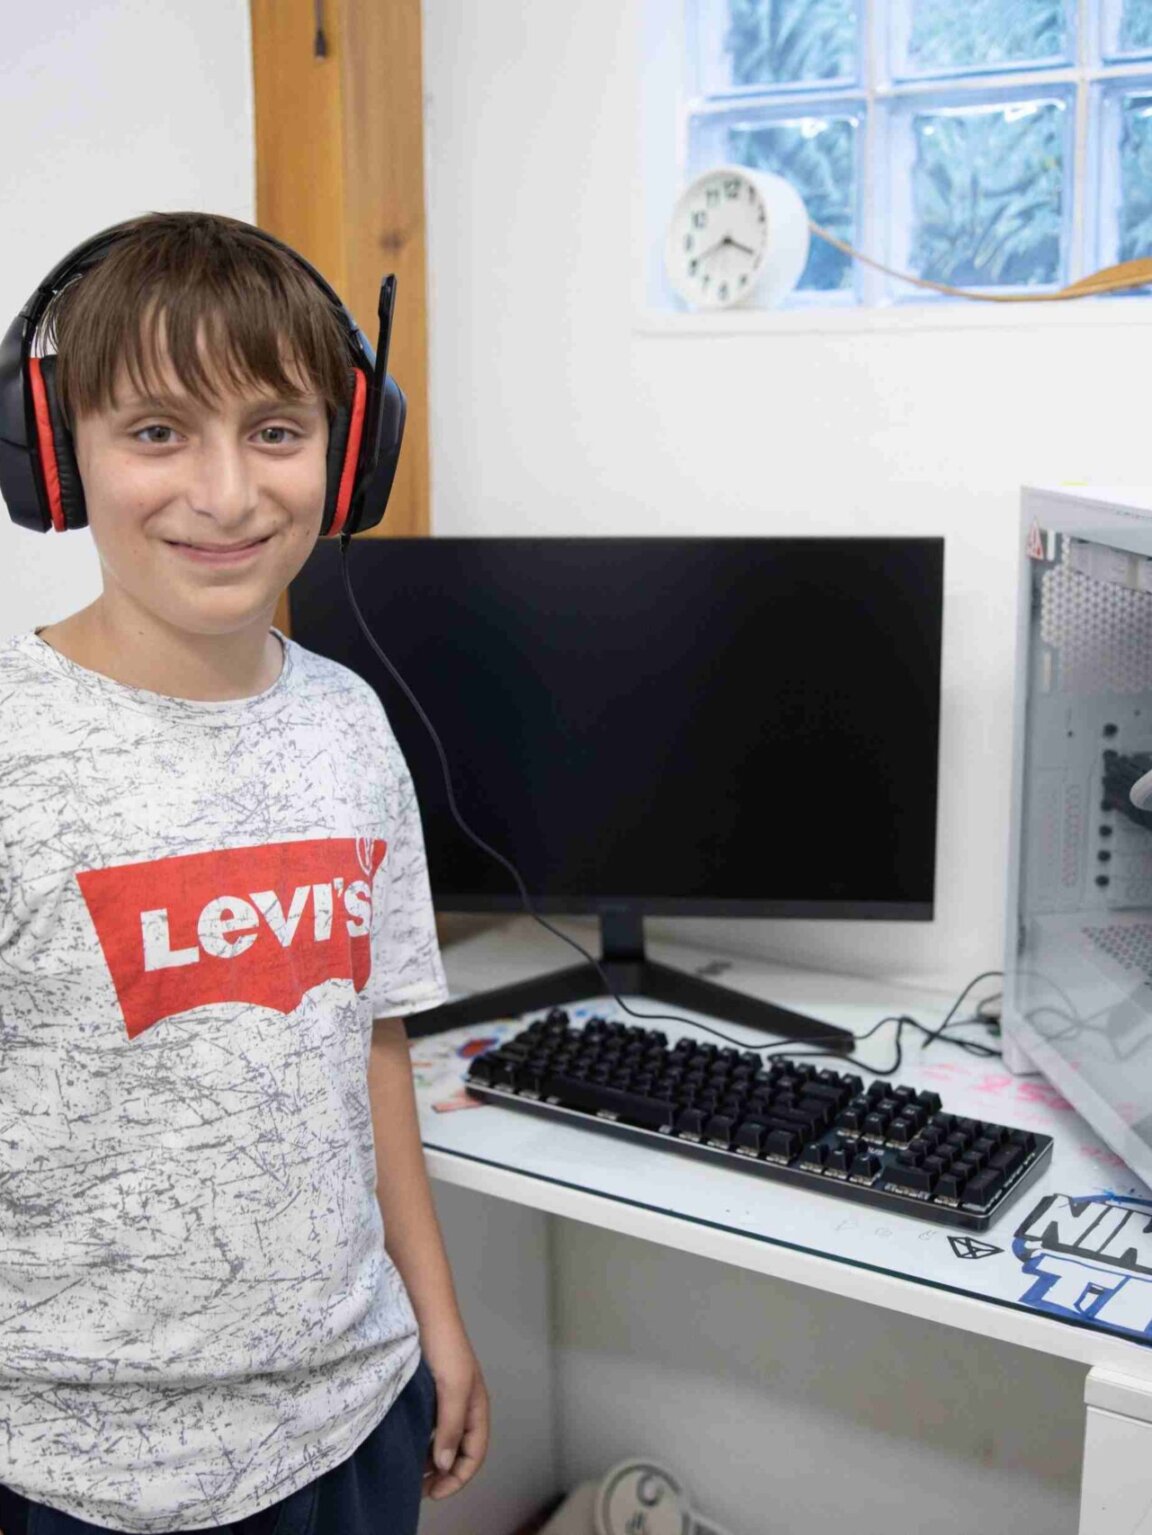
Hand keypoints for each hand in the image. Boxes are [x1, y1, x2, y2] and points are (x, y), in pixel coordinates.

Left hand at [420, 1324, 489, 1499]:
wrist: (425, 1309)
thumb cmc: (445, 1345)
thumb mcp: (453, 1388)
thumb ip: (451, 1427)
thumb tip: (445, 1465)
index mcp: (477, 1407)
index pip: (476, 1454)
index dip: (459, 1478)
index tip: (434, 1492)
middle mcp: (464, 1405)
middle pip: (461, 1451)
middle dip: (445, 1474)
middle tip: (420, 1489)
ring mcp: (446, 1398)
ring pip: (444, 1439)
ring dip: (431, 1460)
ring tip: (411, 1472)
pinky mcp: (428, 1390)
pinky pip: (429, 1425)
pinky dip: (421, 1441)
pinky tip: (406, 1444)